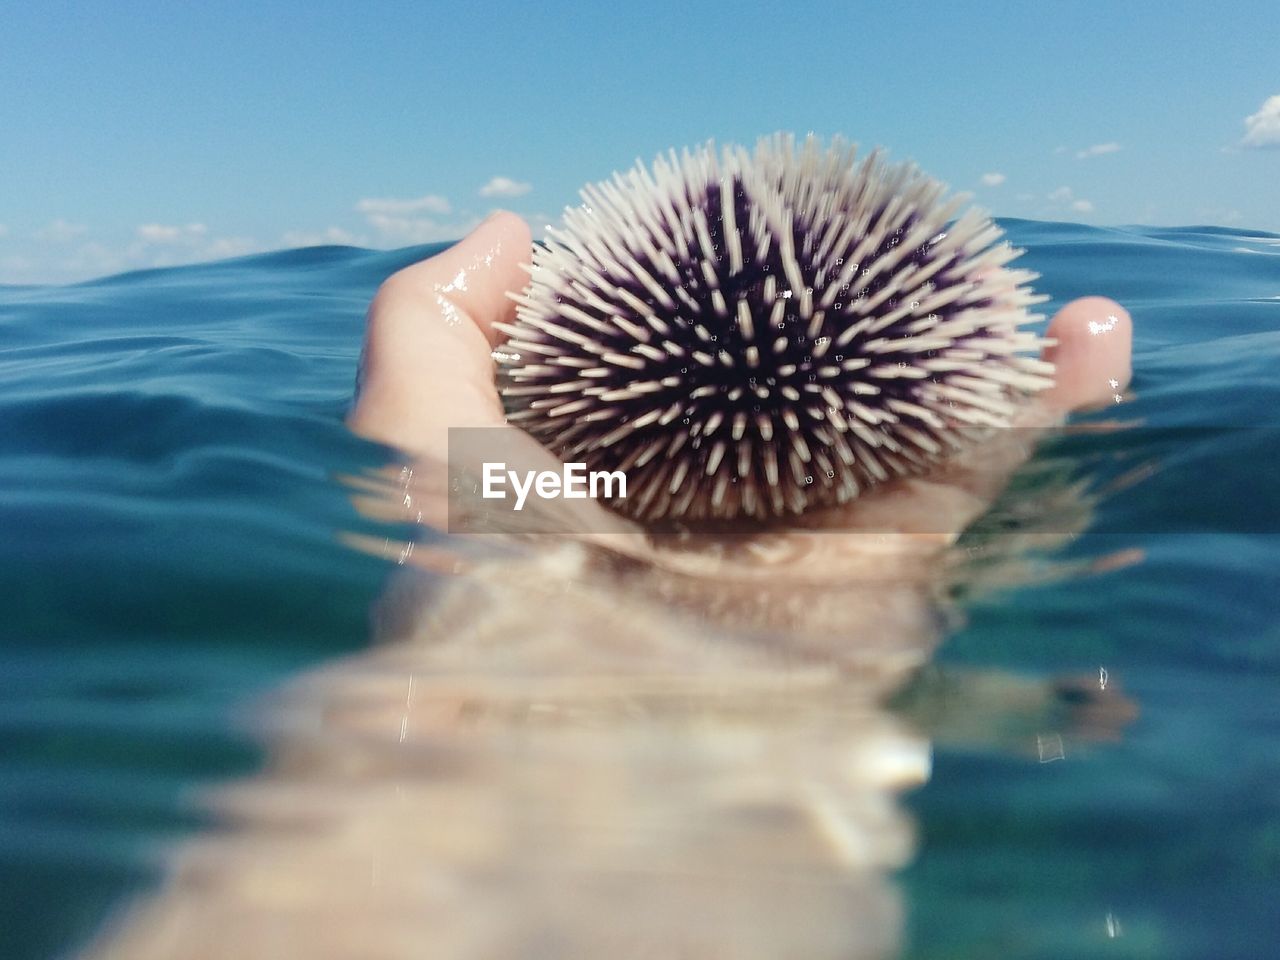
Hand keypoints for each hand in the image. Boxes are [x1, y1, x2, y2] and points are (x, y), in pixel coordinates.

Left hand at [348, 211, 1131, 550]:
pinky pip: (983, 462)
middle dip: (854, 304)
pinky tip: (1086, 336)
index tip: (752, 214)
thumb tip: (517, 231)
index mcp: (619, 456)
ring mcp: (812, 519)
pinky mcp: (893, 559)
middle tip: (893, 230)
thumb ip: (430, 328)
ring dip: (973, 336)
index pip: (681, 343)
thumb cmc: (484, 603)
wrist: (586, 762)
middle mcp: (720, 484)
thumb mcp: (414, 447)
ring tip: (1011, 272)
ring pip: (909, 404)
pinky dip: (1046, 399)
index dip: (714, 276)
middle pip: (806, 368)